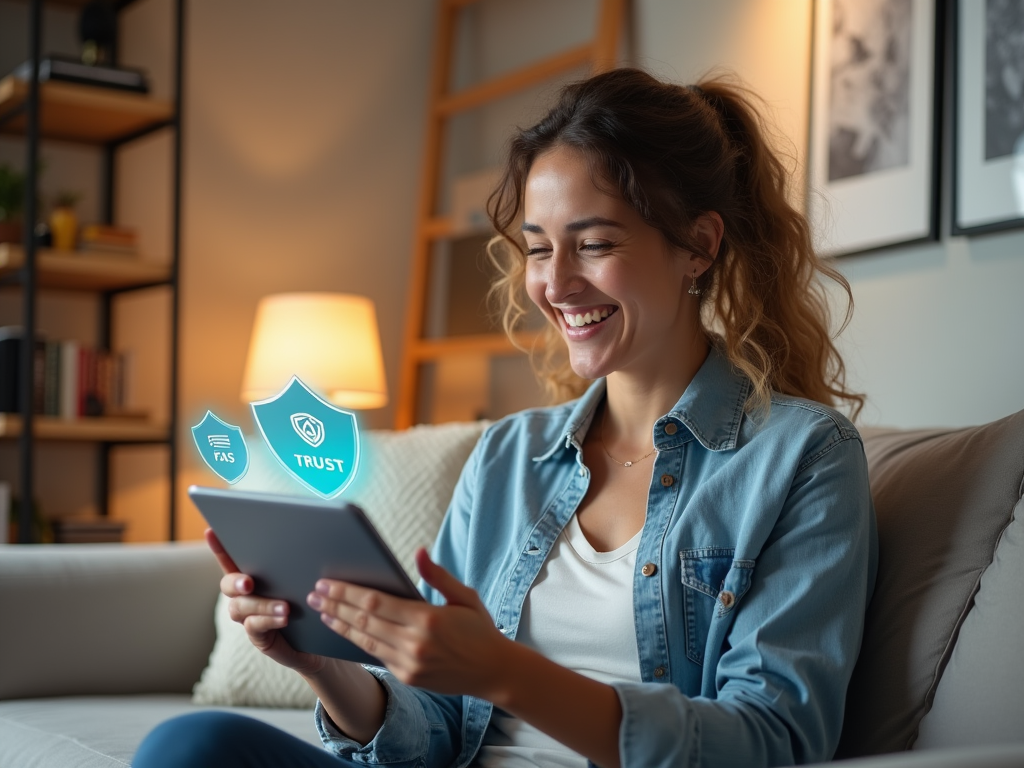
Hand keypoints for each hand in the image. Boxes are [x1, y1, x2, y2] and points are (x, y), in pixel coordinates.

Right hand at [205, 528, 326, 676]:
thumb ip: (298, 562)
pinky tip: (284, 618)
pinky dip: (268, 620)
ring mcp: (249, 616)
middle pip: (228, 585)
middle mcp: (245, 595)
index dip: (220, 547)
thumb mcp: (304, 579)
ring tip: (285, 607)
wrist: (319, 639)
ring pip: (241, 607)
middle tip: (249, 582)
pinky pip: (254, 626)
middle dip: (236, 581)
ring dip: (262, 604)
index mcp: (255, 576)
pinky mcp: (258, 635)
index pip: (231, 560)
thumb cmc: (310, 603)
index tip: (211, 531)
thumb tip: (308, 540)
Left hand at [307, 548, 509, 695]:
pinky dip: (357, 641)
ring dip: (340, 624)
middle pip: (364, 621)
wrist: (494, 672)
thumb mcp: (465, 597)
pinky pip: (376, 655)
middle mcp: (415, 643)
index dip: (347, 592)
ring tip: (322, 611)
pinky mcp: (408, 677)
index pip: (376, 602)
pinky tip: (344, 630)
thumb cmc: (480, 629)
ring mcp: (409, 663)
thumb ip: (438, 576)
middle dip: (336, 605)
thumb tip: (419, 552)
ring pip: (365, 641)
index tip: (327, 583)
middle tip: (314, 594)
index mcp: (427, 619)